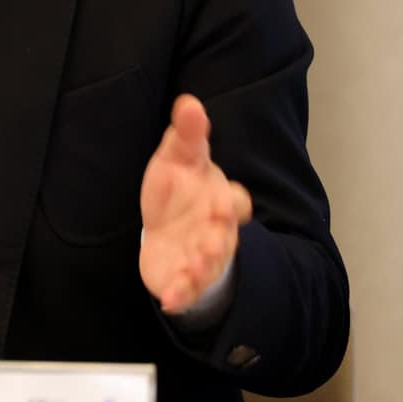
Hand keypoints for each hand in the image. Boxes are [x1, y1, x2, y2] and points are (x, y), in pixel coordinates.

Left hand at [139, 95, 251, 312]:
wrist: (167, 230)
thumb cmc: (179, 191)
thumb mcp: (178, 158)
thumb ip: (187, 134)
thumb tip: (189, 100)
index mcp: (221, 200)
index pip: (236, 200)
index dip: (232, 201)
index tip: (225, 199)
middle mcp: (218, 231)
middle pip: (225, 235)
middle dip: (221, 236)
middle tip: (215, 236)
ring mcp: (203, 258)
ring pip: (209, 265)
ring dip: (203, 266)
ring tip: (194, 264)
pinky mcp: (184, 280)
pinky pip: (186, 290)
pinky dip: (180, 295)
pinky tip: (168, 300)